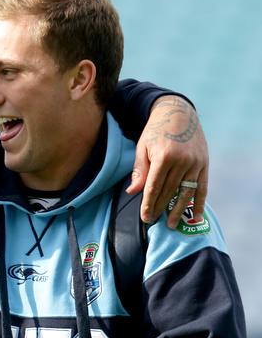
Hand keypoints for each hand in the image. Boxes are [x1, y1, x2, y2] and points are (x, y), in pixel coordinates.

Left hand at [126, 95, 207, 227]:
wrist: (179, 113)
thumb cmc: (156, 131)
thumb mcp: (143, 147)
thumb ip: (140, 170)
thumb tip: (132, 192)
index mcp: (163, 157)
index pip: (154, 187)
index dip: (149, 204)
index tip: (145, 217)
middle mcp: (181, 161)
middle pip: (169, 192)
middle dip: (160, 208)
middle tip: (153, 222)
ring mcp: (195, 163)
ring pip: (186, 192)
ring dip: (178, 210)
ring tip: (171, 224)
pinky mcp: (204, 164)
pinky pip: (202, 188)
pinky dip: (199, 203)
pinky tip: (195, 217)